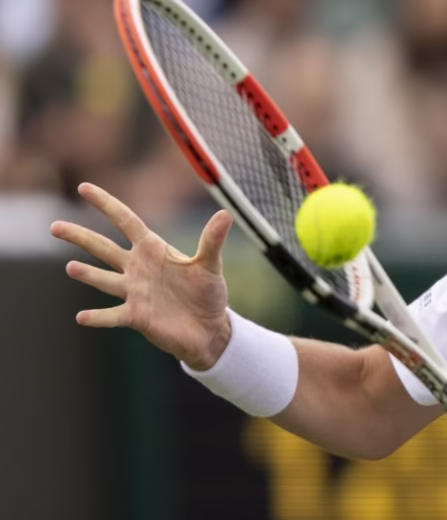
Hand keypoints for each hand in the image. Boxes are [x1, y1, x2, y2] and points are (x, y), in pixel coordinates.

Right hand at [51, 182, 232, 369]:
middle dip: (80, 237)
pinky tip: (81, 317)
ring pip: (103, 279)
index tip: (84, 187)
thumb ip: (212, 240)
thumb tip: (226, 213)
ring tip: (71, 268)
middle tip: (54, 226)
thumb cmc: (208, 294)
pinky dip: (98, 317)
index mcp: (153, 249)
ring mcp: (134, 292)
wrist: (209, 329)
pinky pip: (112, 315)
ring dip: (87, 274)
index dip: (106, 204)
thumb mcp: (210, 264)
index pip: (125, 220)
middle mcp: (138, 268)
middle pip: (103, 247)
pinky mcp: (136, 316)